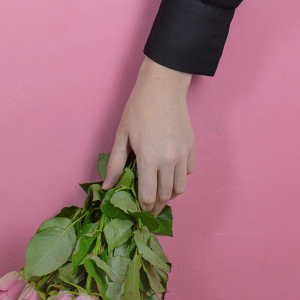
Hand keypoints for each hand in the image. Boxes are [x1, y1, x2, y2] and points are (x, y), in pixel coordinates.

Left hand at [102, 57, 194, 209]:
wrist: (163, 87)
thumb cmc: (138, 108)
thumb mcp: (122, 135)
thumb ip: (116, 164)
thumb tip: (107, 187)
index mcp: (148, 158)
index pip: (148, 196)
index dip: (143, 208)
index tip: (138, 211)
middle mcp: (168, 160)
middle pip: (165, 196)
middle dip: (155, 206)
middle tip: (147, 208)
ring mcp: (182, 154)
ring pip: (180, 188)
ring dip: (169, 195)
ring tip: (159, 193)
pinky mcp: (191, 147)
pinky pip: (187, 173)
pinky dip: (179, 178)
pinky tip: (169, 173)